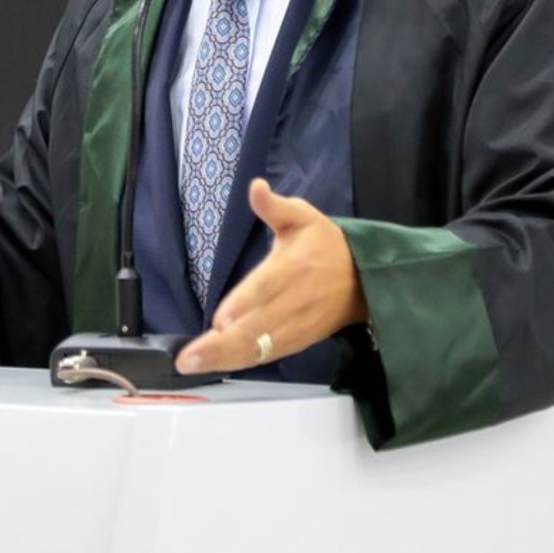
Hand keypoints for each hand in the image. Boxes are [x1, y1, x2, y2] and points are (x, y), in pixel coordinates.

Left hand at [177, 179, 366, 374]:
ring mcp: (297, 325)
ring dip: (225, 358)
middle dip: (221, 344)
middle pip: (257, 326)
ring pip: (260, 347)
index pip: (267, 287)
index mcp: (295, 267)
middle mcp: (296, 300)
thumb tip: (256, 188)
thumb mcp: (304, 217)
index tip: (220, 319)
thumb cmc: (326, 245)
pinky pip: (268, 355)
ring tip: (192, 364)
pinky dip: (241, 362)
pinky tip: (216, 365)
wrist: (366, 280)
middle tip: (188, 357)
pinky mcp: (299, 341)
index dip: (244, 304)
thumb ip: (276, 207)